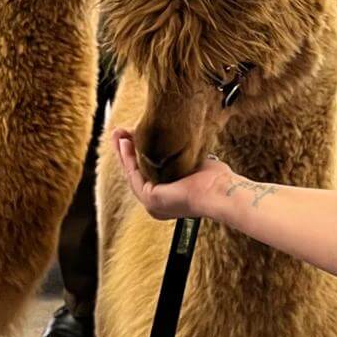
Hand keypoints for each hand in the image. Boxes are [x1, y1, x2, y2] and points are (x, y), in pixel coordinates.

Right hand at [112, 129, 230, 221]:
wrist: (219, 190)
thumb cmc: (214, 179)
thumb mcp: (190, 162)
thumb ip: (176, 156)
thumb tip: (169, 141)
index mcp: (169, 197)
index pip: (148, 173)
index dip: (138, 154)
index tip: (133, 135)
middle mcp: (159, 203)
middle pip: (136, 173)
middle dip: (126, 151)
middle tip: (118, 133)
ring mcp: (153, 204)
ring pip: (132, 173)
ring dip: (123, 152)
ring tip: (117, 134)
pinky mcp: (150, 199)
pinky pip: (134, 175)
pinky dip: (128, 158)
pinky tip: (125, 143)